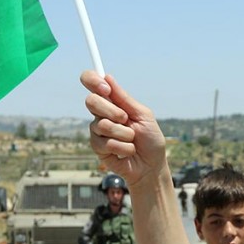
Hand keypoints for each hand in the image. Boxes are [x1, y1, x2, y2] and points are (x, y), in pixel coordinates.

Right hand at [81, 71, 166, 193]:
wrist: (152, 166)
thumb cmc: (151, 140)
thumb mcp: (143, 116)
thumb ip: (125, 99)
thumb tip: (107, 77)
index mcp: (113, 103)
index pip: (92, 83)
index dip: (92, 80)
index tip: (105, 88)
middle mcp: (102, 115)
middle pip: (91, 101)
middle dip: (112, 111)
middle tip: (126, 119)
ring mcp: (98, 131)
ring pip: (101, 124)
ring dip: (123, 133)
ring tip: (132, 140)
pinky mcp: (98, 147)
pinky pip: (105, 142)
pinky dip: (123, 147)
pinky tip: (129, 151)